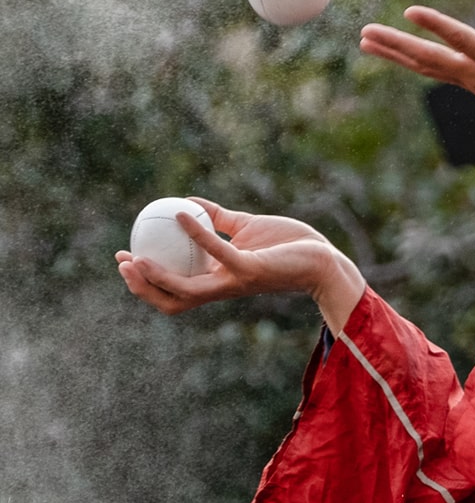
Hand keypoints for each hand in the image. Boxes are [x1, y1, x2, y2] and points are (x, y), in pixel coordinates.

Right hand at [115, 198, 364, 327]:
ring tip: (135, 257)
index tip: (124, 258)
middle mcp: (222, 287)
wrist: (322, 257)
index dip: (145, 280)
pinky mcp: (250, 269)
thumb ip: (219, 220)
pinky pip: (217, 250)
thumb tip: (189, 202)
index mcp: (217, 280)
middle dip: (142, 288)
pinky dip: (197, 234)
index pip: (173, 289)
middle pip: (171, 300)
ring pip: (186, 290)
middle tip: (123, 262)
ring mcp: (234, 281)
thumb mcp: (246, 228)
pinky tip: (181, 214)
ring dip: (157, 277)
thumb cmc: (288, 245)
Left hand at [360, 0, 474, 143]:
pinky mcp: (468, 83)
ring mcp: (469, 80)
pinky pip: (431, 70)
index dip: (437, 25)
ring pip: (424, 66)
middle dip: (397, 45)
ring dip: (394, 54)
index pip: (462, 39)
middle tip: (366, 32)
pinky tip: (395, 54)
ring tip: (365, 41)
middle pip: (429, 57)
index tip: (411, 11)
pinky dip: (409, 61)